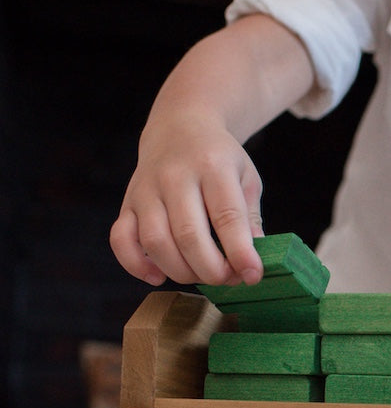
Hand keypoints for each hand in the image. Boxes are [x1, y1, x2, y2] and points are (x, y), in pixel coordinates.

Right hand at [110, 113, 265, 286]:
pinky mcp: (127, 202)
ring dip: (180, 271)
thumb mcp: (246, 178)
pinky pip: (120, 239)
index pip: (226, 216)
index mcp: (212, 166)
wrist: (179, 128)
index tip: (253, 275)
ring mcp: (146, 190)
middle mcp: (174, 177)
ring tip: (202, 275)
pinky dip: (135, 265)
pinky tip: (159, 276)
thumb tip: (251, 262)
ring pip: (155, 241)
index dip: (240, 252)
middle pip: (188, 234)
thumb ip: (249, 218)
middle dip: (211, 268)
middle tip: (228, 279)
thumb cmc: (219, 159)